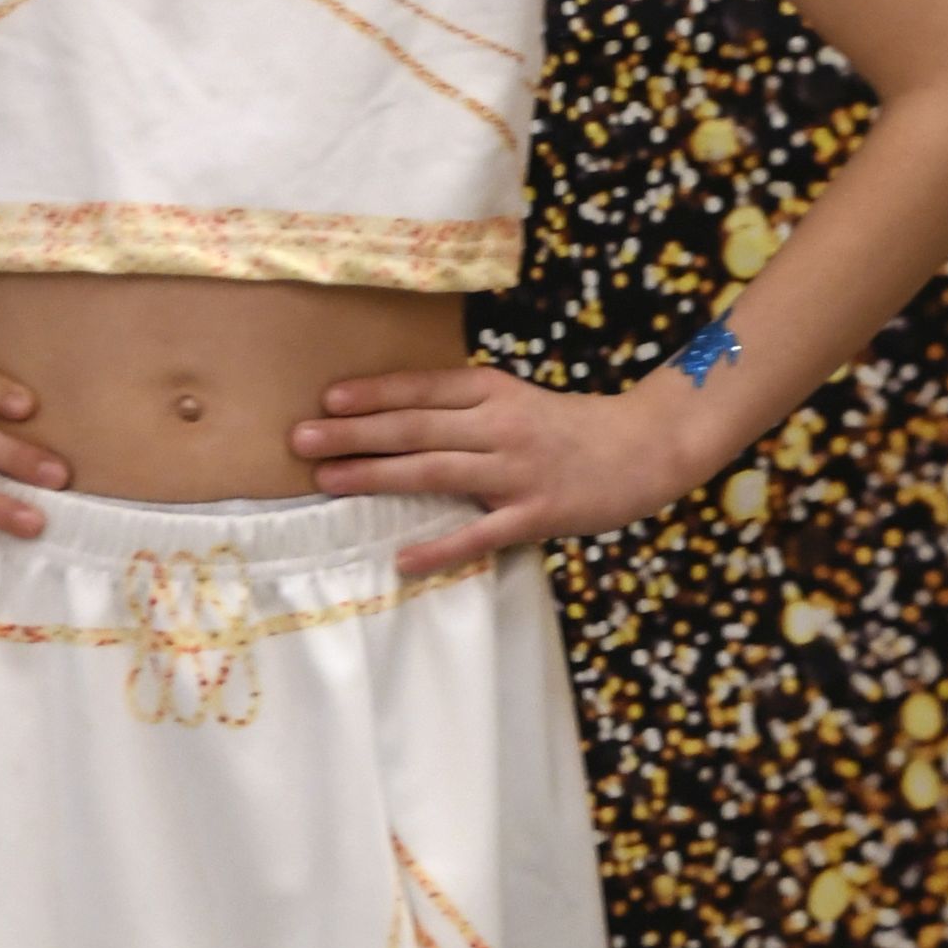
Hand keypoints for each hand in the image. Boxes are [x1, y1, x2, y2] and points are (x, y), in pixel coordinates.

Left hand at [289, 361, 693, 576]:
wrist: (646, 447)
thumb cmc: (569, 426)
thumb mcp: (514, 400)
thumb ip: (463, 408)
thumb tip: (394, 418)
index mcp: (494, 392)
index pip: (422, 389)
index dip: (374, 393)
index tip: (326, 398)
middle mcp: (500, 425)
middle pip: (416, 427)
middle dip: (354, 433)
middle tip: (301, 438)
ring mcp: (517, 471)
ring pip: (435, 471)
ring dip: (378, 475)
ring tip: (328, 481)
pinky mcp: (536, 513)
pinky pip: (479, 534)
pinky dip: (440, 546)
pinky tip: (402, 558)